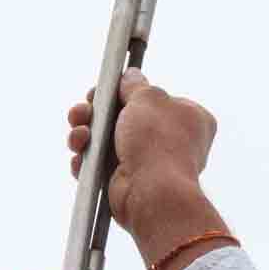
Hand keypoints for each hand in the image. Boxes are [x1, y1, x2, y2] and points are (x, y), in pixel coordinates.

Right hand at [65, 73, 218, 235]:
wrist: (152, 193)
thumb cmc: (159, 144)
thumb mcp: (148, 98)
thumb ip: (135, 85)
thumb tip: (131, 76)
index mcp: (188, 118)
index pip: (153, 98)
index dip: (126, 93)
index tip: (106, 90)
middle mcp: (171, 141)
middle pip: (123, 118)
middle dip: (96, 114)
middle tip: (83, 111)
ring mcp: (148, 163)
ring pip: (107, 142)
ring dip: (86, 135)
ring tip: (80, 135)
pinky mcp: (127, 182)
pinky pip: (100, 166)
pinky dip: (86, 160)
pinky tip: (80, 155)